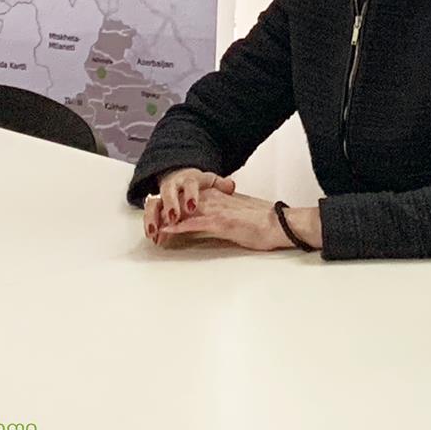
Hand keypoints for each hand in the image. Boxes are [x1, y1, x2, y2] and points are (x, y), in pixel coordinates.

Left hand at [144, 187, 291, 251]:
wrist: (281, 224)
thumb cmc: (264, 223)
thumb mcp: (237, 215)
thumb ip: (221, 215)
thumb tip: (207, 224)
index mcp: (218, 196)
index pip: (187, 198)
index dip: (170, 206)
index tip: (158, 217)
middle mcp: (214, 200)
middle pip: (179, 202)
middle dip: (160, 213)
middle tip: (149, 225)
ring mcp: (216, 210)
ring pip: (182, 211)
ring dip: (164, 221)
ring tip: (150, 231)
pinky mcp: (221, 222)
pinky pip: (194, 223)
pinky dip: (177, 228)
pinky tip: (165, 232)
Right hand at [150, 167, 235, 230]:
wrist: (181, 178)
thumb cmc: (198, 184)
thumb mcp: (211, 182)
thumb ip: (220, 185)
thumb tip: (231, 185)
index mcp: (189, 180)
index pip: (189, 185)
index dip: (190, 195)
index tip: (192, 207)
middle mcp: (173, 186)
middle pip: (168, 192)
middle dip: (169, 205)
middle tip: (173, 218)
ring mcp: (162, 195)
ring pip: (153, 203)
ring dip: (153, 218)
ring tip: (155, 232)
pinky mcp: (155, 206)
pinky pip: (149, 214)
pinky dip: (150, 225)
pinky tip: (153, 236)